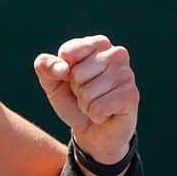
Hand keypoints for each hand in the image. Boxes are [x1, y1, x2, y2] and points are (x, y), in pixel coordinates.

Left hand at [34, 35, 138, 164]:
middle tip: (87, 95)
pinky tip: (105, 114)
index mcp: (97, 44)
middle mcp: (116, 53)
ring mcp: (127, 73)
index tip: (71, 79)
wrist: (92, 131)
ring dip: (86, 105)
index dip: (62, 72)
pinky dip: (95, 115)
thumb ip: (45, 66)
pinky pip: (99, 108)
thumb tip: (62, 68)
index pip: (68, 52)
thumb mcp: (51, 82)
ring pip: (87, 93)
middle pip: (77, 74)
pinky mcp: (131, 95)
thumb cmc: (73, 100)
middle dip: (76, 90)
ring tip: (96, 104)